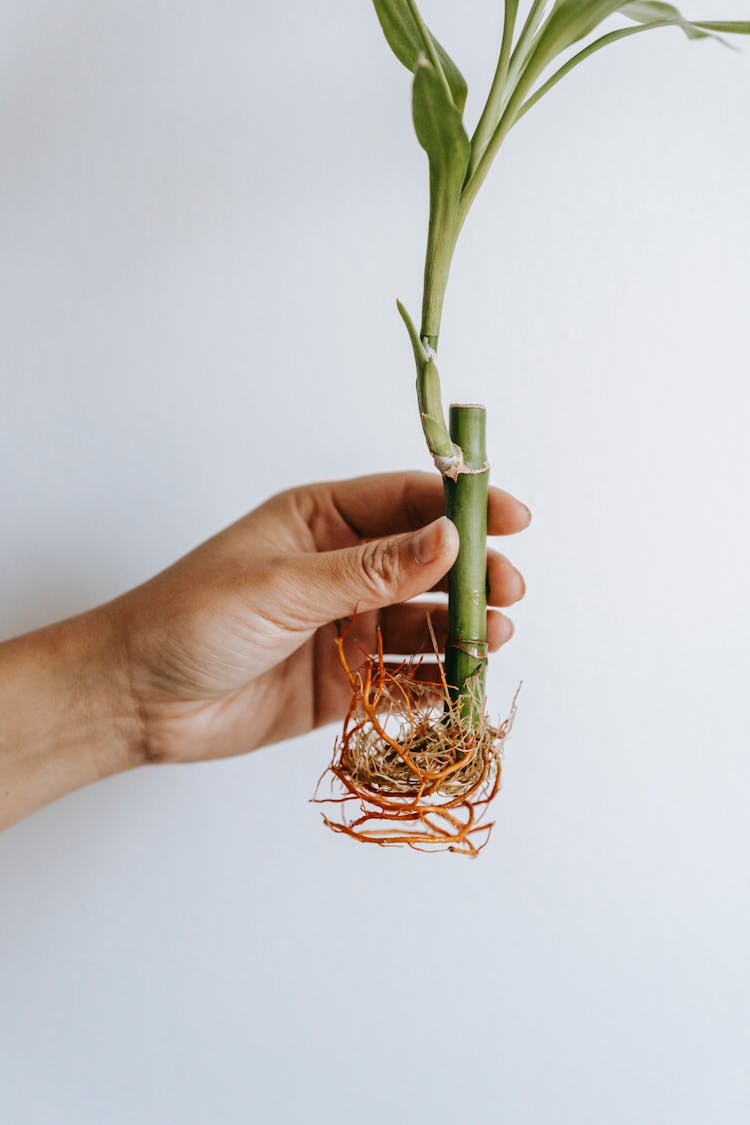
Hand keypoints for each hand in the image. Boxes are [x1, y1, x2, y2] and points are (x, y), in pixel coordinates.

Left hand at [118, 471, 529, 764]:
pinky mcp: (344, 682)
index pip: (406, 501)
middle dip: (472, 573)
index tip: (512, 517)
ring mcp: (345, 627)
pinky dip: (437, 679)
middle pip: (426, 562)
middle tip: (509, 589)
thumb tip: (448, 537)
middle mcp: (341, 570)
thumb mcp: (284, 584)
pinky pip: (405, 677)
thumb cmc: (192, 618)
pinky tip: (463, 680)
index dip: (462, 505)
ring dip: (462, 627)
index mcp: (321, 521)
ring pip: (422, 621)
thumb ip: (370, 569)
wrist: (136, 700)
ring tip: (495, 637)